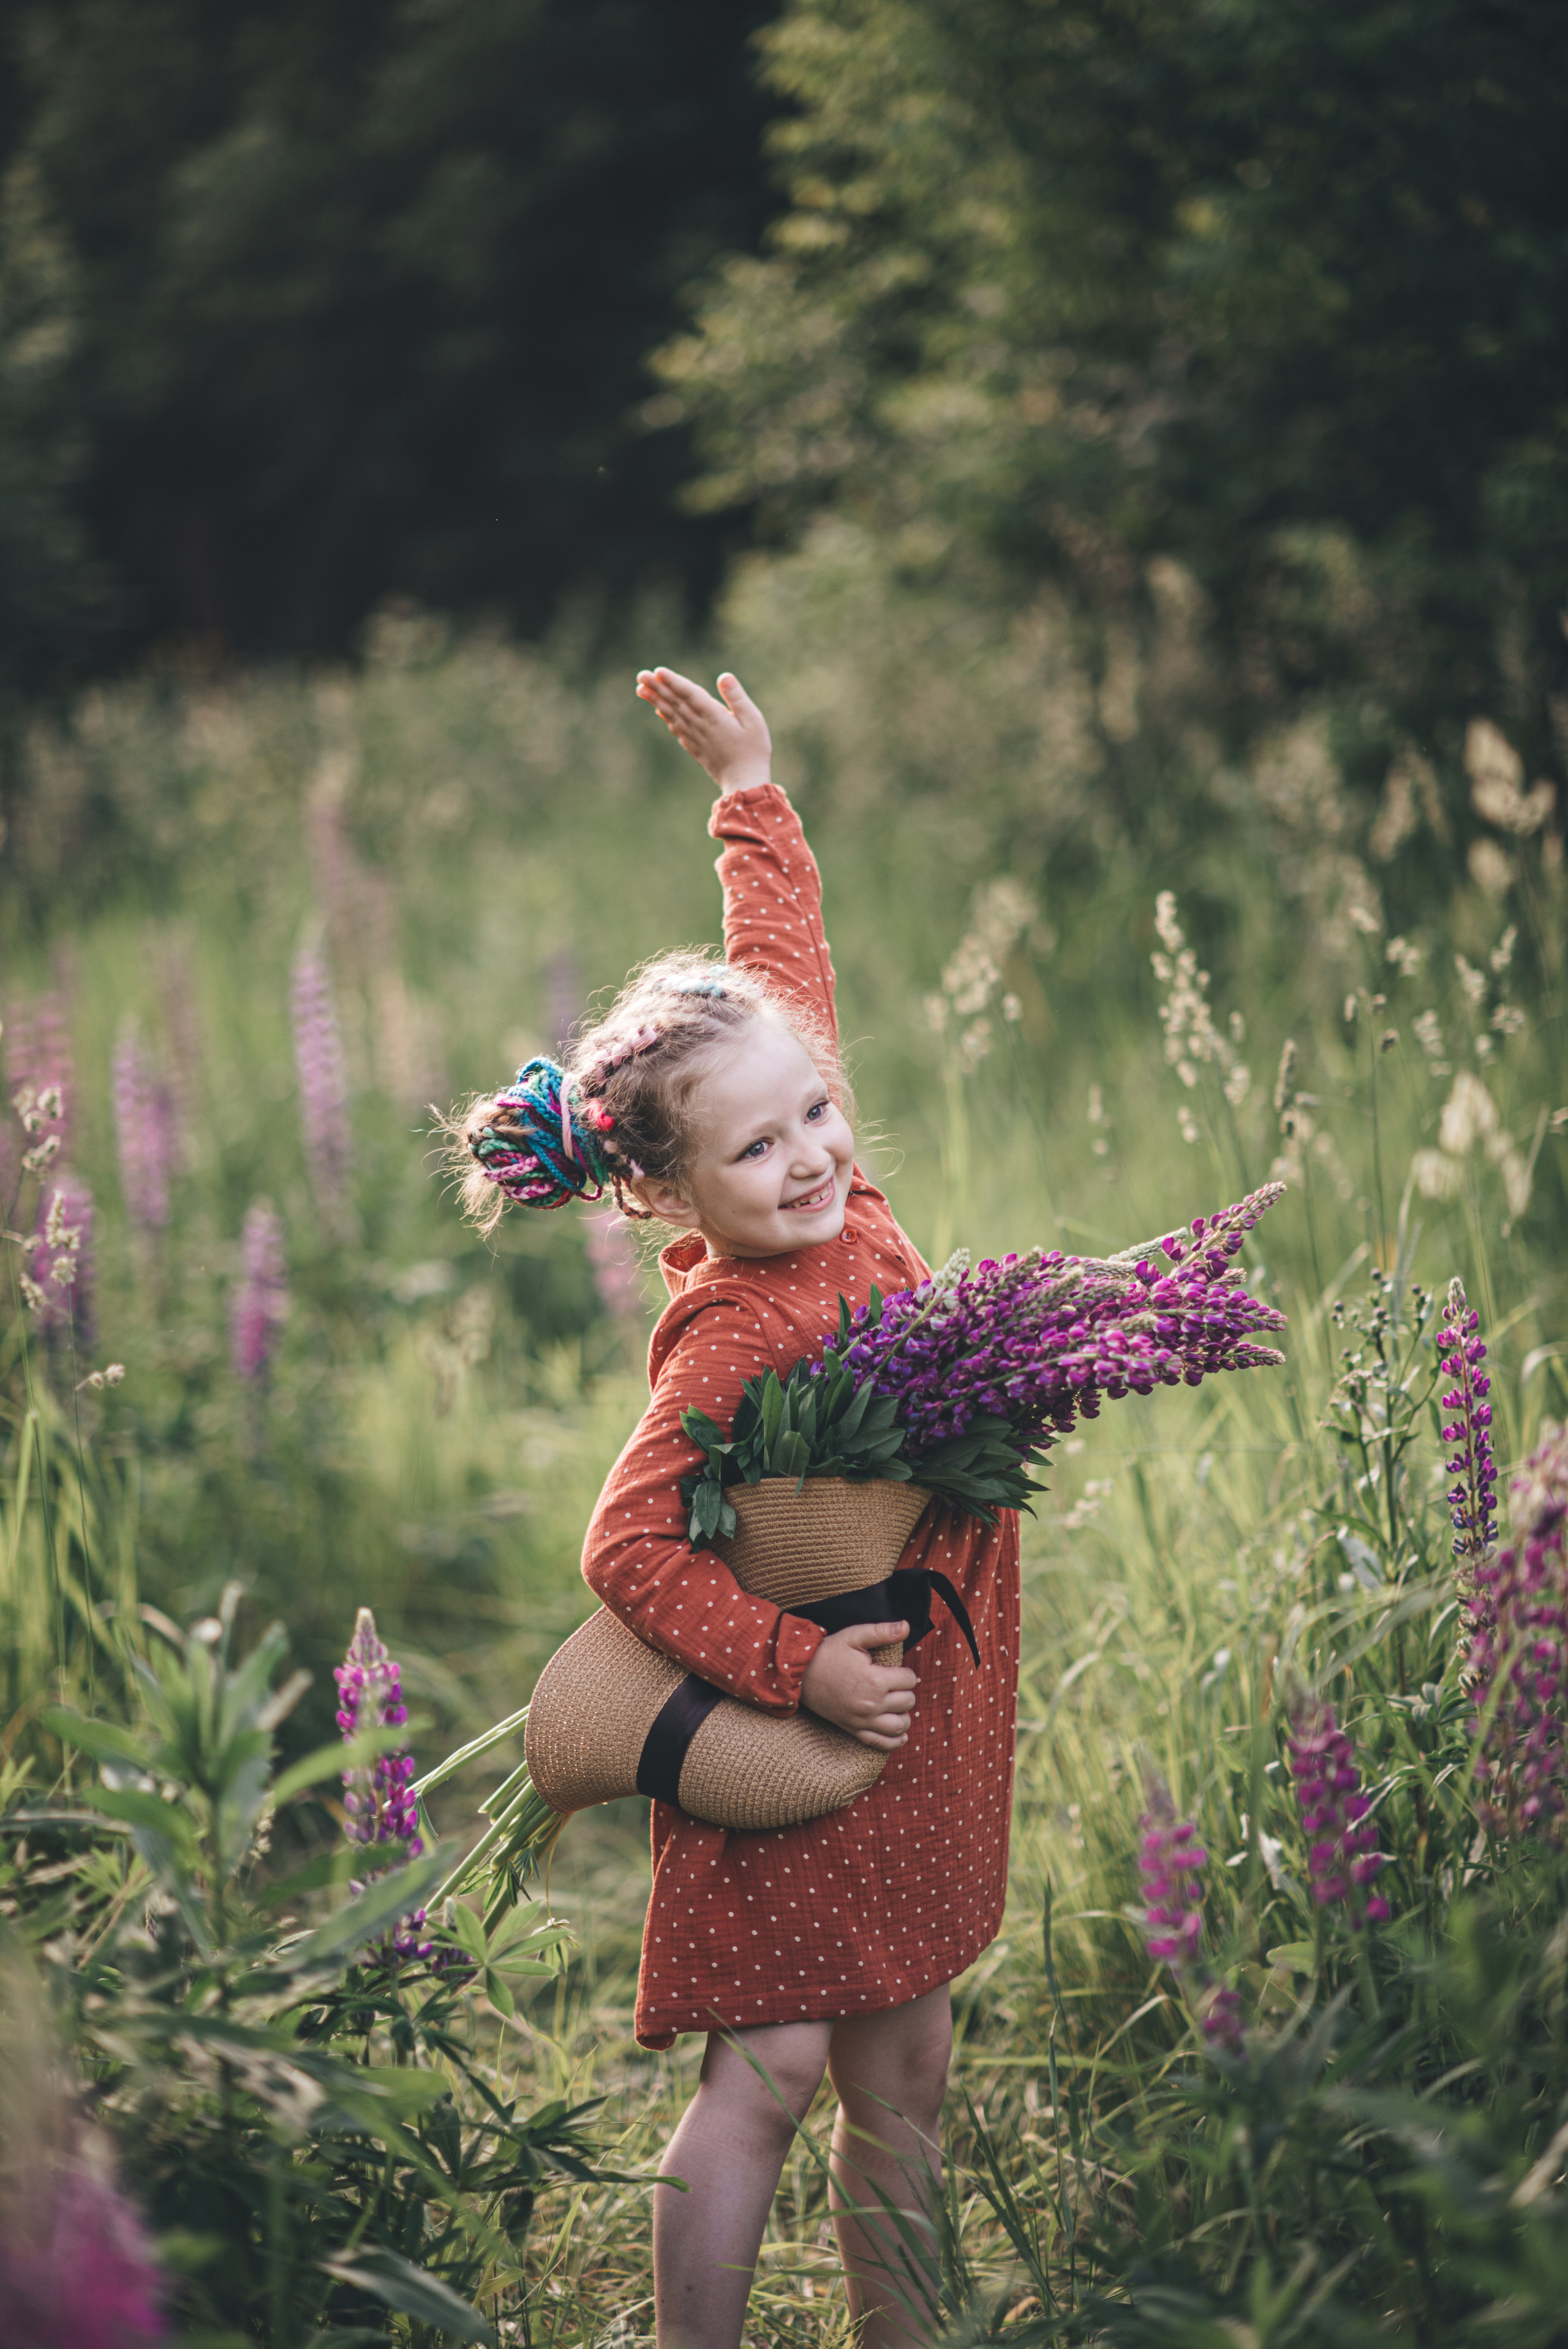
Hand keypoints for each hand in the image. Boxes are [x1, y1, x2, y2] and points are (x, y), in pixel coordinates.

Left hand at [635, 667, 771, 793]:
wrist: (743, 783)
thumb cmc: (753, 751)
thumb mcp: (753, 720)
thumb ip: (737, 697)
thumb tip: (724, 676)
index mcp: (714, 716)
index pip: (689, 694)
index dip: (673, 681)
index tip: (657, 671)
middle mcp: (699, 726)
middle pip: (675, 703)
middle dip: (657, 688)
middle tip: (641, 675)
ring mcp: (695, 738)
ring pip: (672, 715)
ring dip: (656, 701)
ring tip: (641, 689)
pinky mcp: (695, 748)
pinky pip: (677, 729)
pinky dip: (666, 718)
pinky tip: (659, 711)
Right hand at [800, 1622, 916, 1751]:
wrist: (801, 1674)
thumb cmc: (828, 1653)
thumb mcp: (854, 1636)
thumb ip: (882, 1631)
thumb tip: (906, 1626)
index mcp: (875, 1680)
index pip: (909, 1679)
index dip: (905, 1672)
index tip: (895, 1669)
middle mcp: (872, 1704)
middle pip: (908, 1701)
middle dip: (905, 1690)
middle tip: (894, 1683)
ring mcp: (863, 1720)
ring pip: (900, 1725)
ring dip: (904, 1714)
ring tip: (897, 1704)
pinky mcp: (854, 1729)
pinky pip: (881, 1743)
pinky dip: (895, 1740)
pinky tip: (900, 1732)